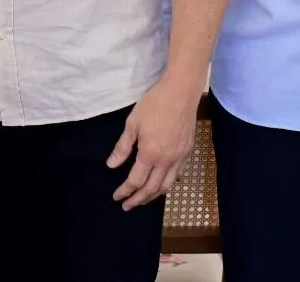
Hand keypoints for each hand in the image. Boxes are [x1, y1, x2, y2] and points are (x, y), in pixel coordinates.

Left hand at [109, 75, 198, 210]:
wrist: (181, 93)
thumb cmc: (154, 104)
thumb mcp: (133, 123)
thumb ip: (122, 147)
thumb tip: (112, 166)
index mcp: (150, 153)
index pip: (136, 181)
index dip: (125, 191)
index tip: (117, 197)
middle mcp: (166, 160)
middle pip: (152, 189)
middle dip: (138, 200)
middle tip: (127, 206)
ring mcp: (179, 158)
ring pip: (167, 186)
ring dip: (153, 196)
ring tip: (143, 199)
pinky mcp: (188, 152)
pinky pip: (177, 175)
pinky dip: (167, 184)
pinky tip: (162, 184)